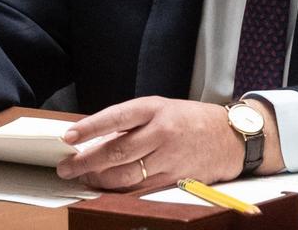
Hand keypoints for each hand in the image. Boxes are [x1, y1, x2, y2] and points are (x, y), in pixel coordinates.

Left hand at [57, 97, 281, 189]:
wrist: (230, 138)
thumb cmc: (190, 120)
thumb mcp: (160, 109)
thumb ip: (130, 122)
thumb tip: (95, 139)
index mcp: (155, 109)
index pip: (116, 117)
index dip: (90, 128)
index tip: (69, 137)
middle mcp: (161, 133)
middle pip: (117, 152)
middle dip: (86, 162)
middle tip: (66, 167)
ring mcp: (168, 158)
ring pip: (126, 175)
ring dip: (99, 178)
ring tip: (82, 176)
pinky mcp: (174, 178)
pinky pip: (140, 187)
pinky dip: (119, 188)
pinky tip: (106, 186)